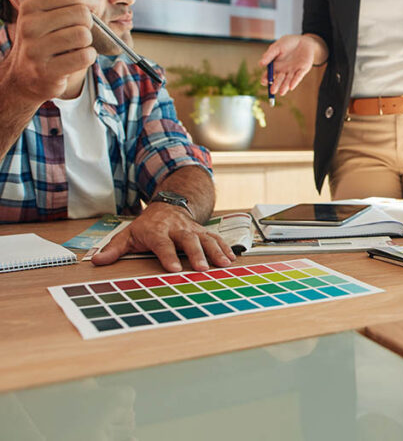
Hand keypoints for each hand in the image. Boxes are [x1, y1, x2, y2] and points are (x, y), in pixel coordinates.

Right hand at [2, 0, 98, 101]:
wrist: (27, 76)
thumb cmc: (42, 39)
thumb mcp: (42, 13)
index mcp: (30, 7)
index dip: (90, 0)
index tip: (90, 7)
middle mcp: (29, 26)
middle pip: (82, 14)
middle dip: (87, 24)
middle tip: (77, 31)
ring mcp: (36, 50)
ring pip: (84, 35)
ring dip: (86, 42)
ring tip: (73, 46)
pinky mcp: (47, 71)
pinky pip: (85, 56)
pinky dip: (87, 57)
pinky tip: (74, 59)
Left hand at [91, 204, 234, 271]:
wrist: (168, 206)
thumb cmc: (147, 225)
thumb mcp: (128, 234)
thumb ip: (114, 249)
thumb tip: (97, 261)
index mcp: (157, 231)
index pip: (163, 244)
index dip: (168, 256)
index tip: (174, 270)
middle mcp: (177, 228)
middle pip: (188, 240)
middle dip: (196, 254)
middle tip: (202, 269)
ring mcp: (193, 229)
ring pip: (206, 238)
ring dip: (216, 251)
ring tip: (224, 264)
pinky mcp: (203, 231)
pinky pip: (216, 238)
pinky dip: (225, 247)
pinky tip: (232, 258)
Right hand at [259, 34, 320, 96]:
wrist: (303, 40)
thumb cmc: (287, 43)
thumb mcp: (277, 47)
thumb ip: (269, 55)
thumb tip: (260, 64)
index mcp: (275, 66)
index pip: (269, 76)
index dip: (266, 79)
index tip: (264, 82)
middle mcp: (283, 71)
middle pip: (278, 80)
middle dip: (275, 85)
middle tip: (272, 91)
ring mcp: (293, 71)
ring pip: (288, 80)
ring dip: (284, 86)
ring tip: (282, 92)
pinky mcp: (302, 70)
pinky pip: (298, 76)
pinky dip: (295, 81)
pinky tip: (291, 87)